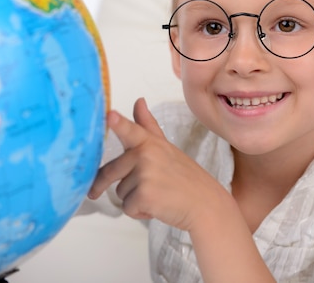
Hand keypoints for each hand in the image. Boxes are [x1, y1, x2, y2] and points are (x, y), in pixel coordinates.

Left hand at [88, 98, 226, 230]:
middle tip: (140, 189)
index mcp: (149, 142)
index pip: (130, 130)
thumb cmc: (185, 177)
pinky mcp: (144, 195)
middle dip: (117, 184)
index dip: (118, 124)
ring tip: (159, 195)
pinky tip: (159, 206)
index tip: (109, 116)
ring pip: (119, 192)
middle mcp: (145, 155)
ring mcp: (145, 174)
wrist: (205, 204)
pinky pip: (127, 208)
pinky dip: (140, 212)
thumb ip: (147, 125)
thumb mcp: (166, 147)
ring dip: (135, 199)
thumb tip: (139, 101)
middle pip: (110, 172)